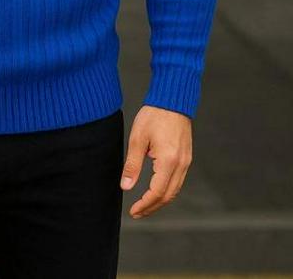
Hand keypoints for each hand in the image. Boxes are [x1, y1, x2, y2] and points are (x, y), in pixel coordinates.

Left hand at [119, 104, 192, 218]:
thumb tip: (126, 186)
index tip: (133, 211)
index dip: (145, 204)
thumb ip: (132, 165)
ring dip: (160, 200)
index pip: (157, 192)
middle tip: (137, 213)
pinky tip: (156, 190)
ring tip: (145, 205)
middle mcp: (181, 164)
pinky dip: (167, 190)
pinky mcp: (187, 157)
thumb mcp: (138, 139)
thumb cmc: (154, 115)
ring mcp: (186, 161)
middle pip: (168, 196)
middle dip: (152, 207)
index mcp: (168, 161)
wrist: (173, 100)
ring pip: (175, 190)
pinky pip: (178, 180)